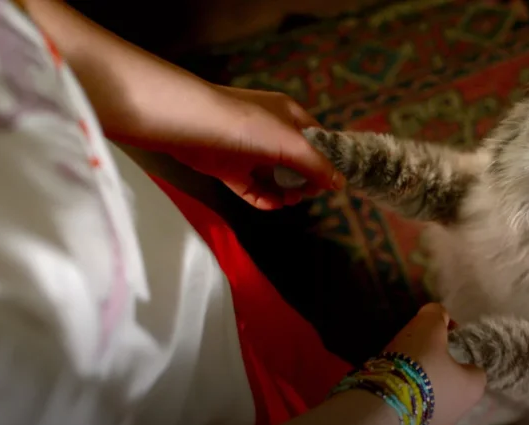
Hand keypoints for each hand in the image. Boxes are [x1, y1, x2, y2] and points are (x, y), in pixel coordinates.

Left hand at [167, 86, 345, 209]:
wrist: (189, 123)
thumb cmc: (247, 125)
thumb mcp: (290, 141)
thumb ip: (316, 164)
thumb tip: (340, 183)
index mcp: (289, 116)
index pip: (316, 139)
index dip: (326, 160)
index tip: (330, 182)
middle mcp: (271, 131)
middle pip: (296, 160)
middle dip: (305, 180)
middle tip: (306, 193)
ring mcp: (249, 151)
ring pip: (275, 176)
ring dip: (285, 191)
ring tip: (288, 200)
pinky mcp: (229, 168)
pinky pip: (252, 188)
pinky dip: (263, 198)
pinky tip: (271, 205)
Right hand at [384, 303, 486, 424]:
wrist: (385, 403)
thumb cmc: (417, 362)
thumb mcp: (428, 327)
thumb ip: (436, 315)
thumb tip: (438, 313)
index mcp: (474, 386)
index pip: (474, 367)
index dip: (458, 353)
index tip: (437, 344)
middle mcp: (461, 411)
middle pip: (453, 385)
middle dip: (438, 372)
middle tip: (416, 357)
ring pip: (433, 402)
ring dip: (420, 389)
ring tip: (399, 374)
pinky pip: (412, 413)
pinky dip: (405, 402)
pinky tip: (390, 391)